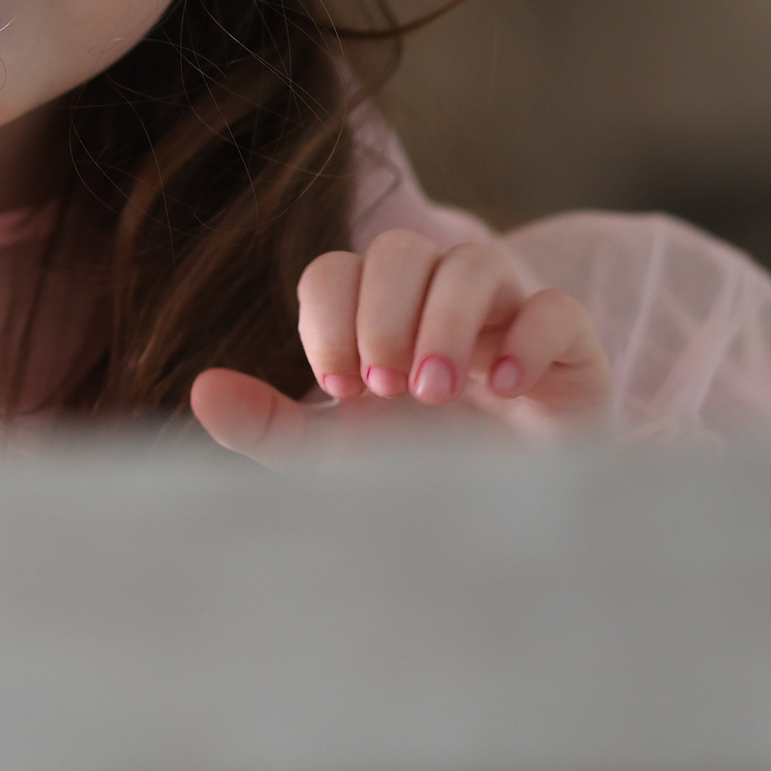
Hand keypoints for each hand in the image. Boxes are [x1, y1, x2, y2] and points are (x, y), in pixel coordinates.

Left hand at [189, 228, 612, 467]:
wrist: (511, 520)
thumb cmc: (419, 474)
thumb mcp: (331, 458)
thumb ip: (266, 424)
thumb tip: (199, 390)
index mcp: (377, 315)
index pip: (335, 270)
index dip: (329, 317)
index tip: (338, 385)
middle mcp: (438, 302)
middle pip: (401, 250)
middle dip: (383, 313)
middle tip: (384, 387)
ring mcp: (507, 317)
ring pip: (475, 264)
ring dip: (444, 322)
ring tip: (432, 392)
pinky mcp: (571, 347)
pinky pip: (557, 308)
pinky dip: (527, 338)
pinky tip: (502, 388)